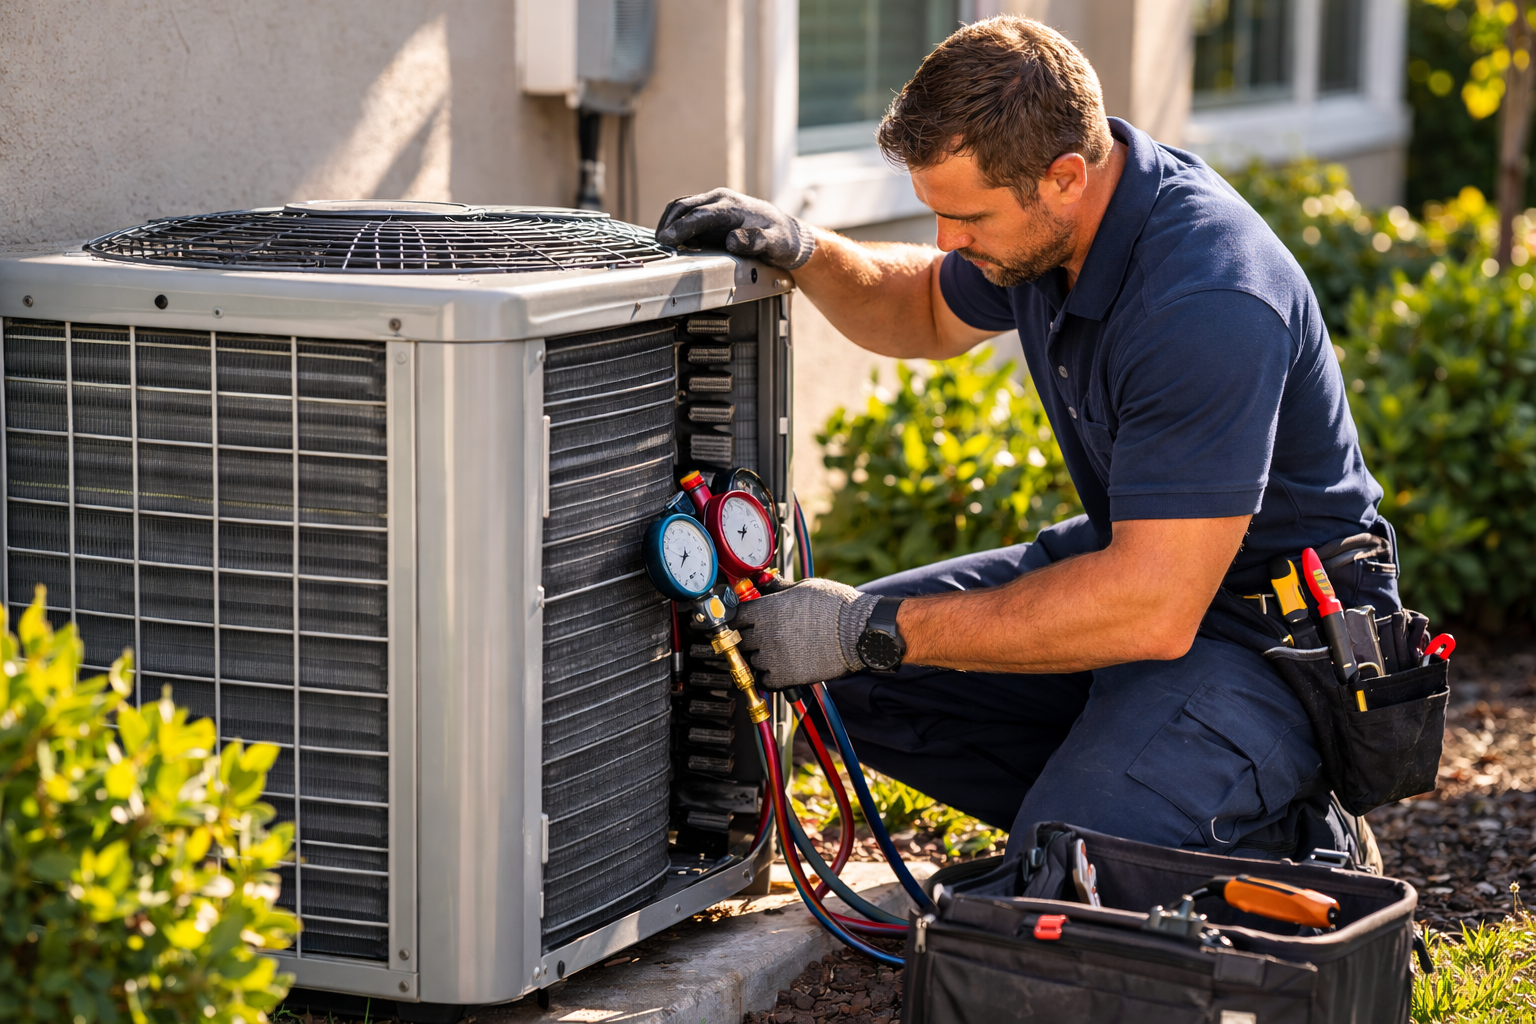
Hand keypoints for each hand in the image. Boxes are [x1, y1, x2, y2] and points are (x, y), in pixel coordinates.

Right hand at [655, 188, 816, 269]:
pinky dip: (676, 225)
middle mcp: (720, 200)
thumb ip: (757, 241)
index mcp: (733, 206)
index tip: (667, 239)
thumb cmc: (782, 239)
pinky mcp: (710, 214)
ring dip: (669, 223)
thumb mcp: (777, 244)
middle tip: (659, 244)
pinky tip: (675, 242)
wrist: (786, 231)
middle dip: (668, 223)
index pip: (700, 214)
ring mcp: (714, 205)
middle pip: (684, 206)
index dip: (681, 227)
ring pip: (682, 208)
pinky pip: (687, 215)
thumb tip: (732, 239)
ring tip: (662, 243)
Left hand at [732, 578, 879, 689]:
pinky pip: (762, 681)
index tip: (743, 619)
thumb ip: (778, 588)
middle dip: (746, 637)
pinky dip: (766, 677)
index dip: (738, 617)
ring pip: (749, 661)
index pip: (735, 616)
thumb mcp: (804, 587)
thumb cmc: (837, 606)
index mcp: (768, 609)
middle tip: (758, 636)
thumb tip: (762, 582)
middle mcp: (766, 633)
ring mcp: (774, 657)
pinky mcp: (785, 677)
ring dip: (757, 657)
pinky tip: (777, 668)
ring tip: (773, 652)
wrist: (859, 633)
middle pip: (739, 639)